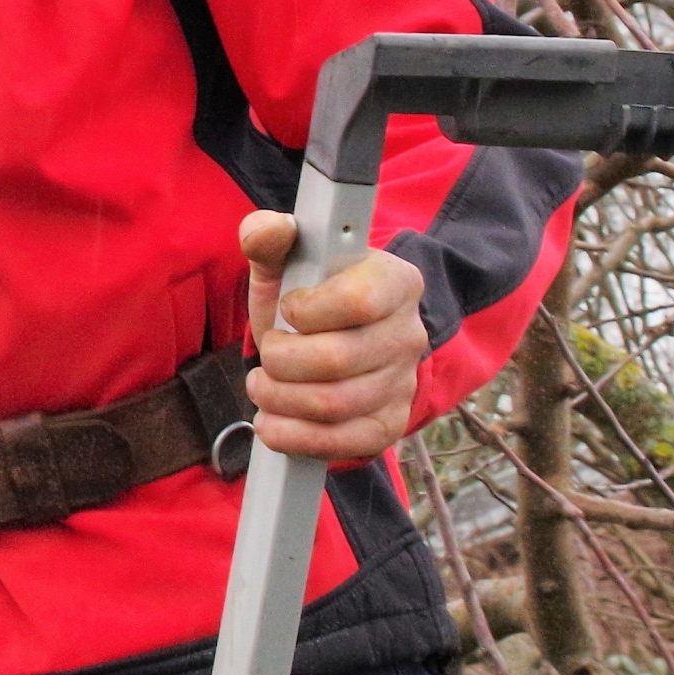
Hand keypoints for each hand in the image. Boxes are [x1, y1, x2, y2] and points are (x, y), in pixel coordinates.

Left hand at [237, 210, 427, 463]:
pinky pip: (345, 444)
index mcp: (396, 281)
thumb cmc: (303, 295)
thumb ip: (269, 237)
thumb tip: (264, 230)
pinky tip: (274, 422)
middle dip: (279, 361)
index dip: (307, 311)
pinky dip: (293, 438)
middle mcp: (409, 333)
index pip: (358, 302)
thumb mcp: (284, 261)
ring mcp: (403, 383)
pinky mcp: (388, 425)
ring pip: (332, 406)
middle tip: (267, 353)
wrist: (325, 341)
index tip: (288, 309)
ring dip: (278, 399)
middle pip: (336, 360)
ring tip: (264, 385)